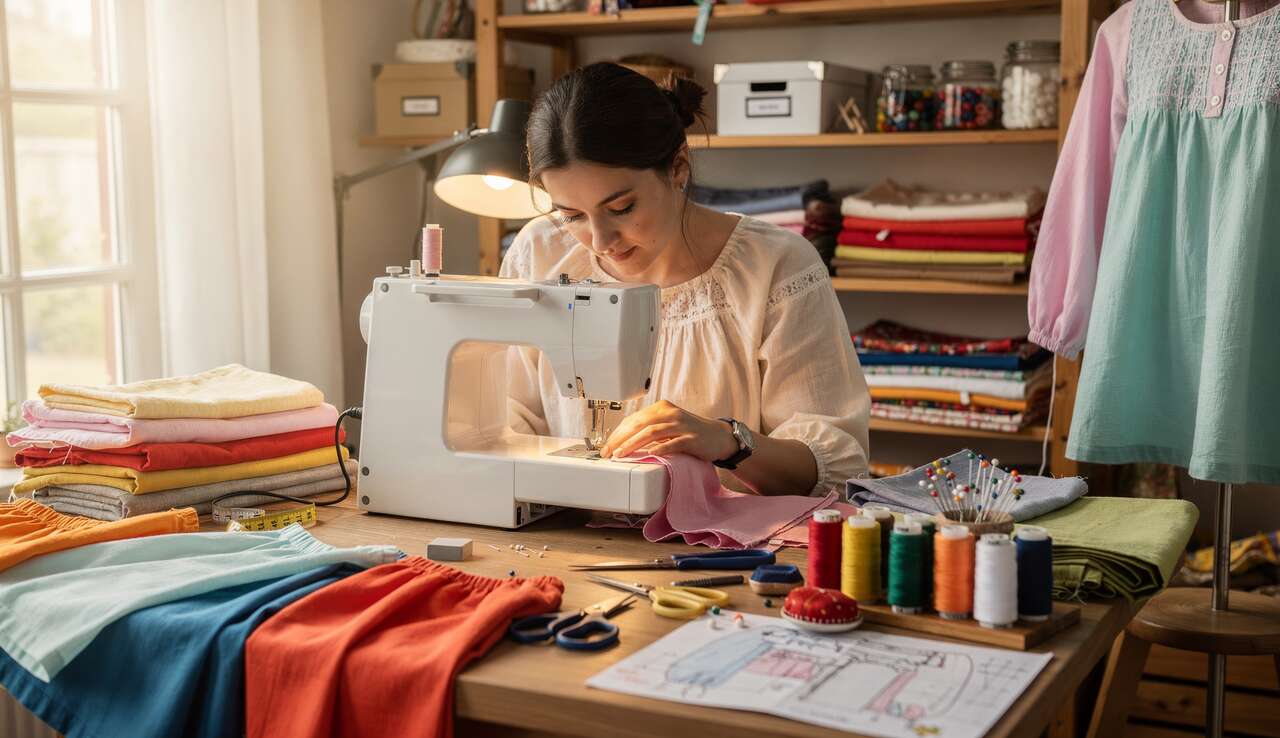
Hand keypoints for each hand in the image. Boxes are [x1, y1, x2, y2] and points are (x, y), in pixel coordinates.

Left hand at [599, 400, 738, 462]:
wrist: (719, 437)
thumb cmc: (691, 433)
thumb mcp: (668, 424)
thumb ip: (650, 428)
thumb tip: (624, 440)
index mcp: (662, 408)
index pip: (634, 418)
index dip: (618, 432)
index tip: (607, 445)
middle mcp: (670, 413)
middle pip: (639, 423)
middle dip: (620, 438)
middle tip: (608, 451)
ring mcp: (682, 425)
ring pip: (652, 432)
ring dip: (633, 443)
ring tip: (620, 454)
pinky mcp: (692, 439)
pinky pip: (672, 443)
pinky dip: (659, 449)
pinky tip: (648, 455)